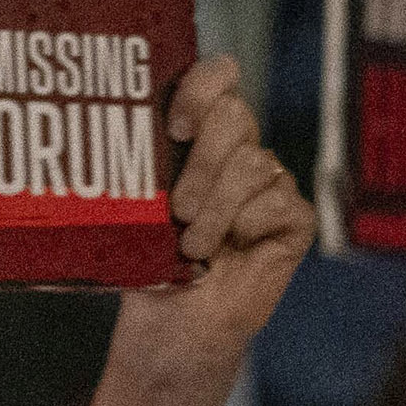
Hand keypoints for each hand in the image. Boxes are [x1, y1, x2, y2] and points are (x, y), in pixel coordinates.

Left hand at [85, 55, 311, 405]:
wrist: (169, 329)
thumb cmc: (145, 266)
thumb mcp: (134, 207)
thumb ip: (143, 163)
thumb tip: (109, 123)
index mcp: (197, 134)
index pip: (218, 76)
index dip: (203, 86)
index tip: (176, 124)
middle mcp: (238, 150)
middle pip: (235, 116)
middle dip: (203, 162)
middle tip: (177, 209)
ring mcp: (270, 183)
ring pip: (254, 164)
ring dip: (216, 211)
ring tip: (193, 247)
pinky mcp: (295, 218)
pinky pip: (280, 201)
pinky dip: (247, 227)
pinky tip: (231, 254)